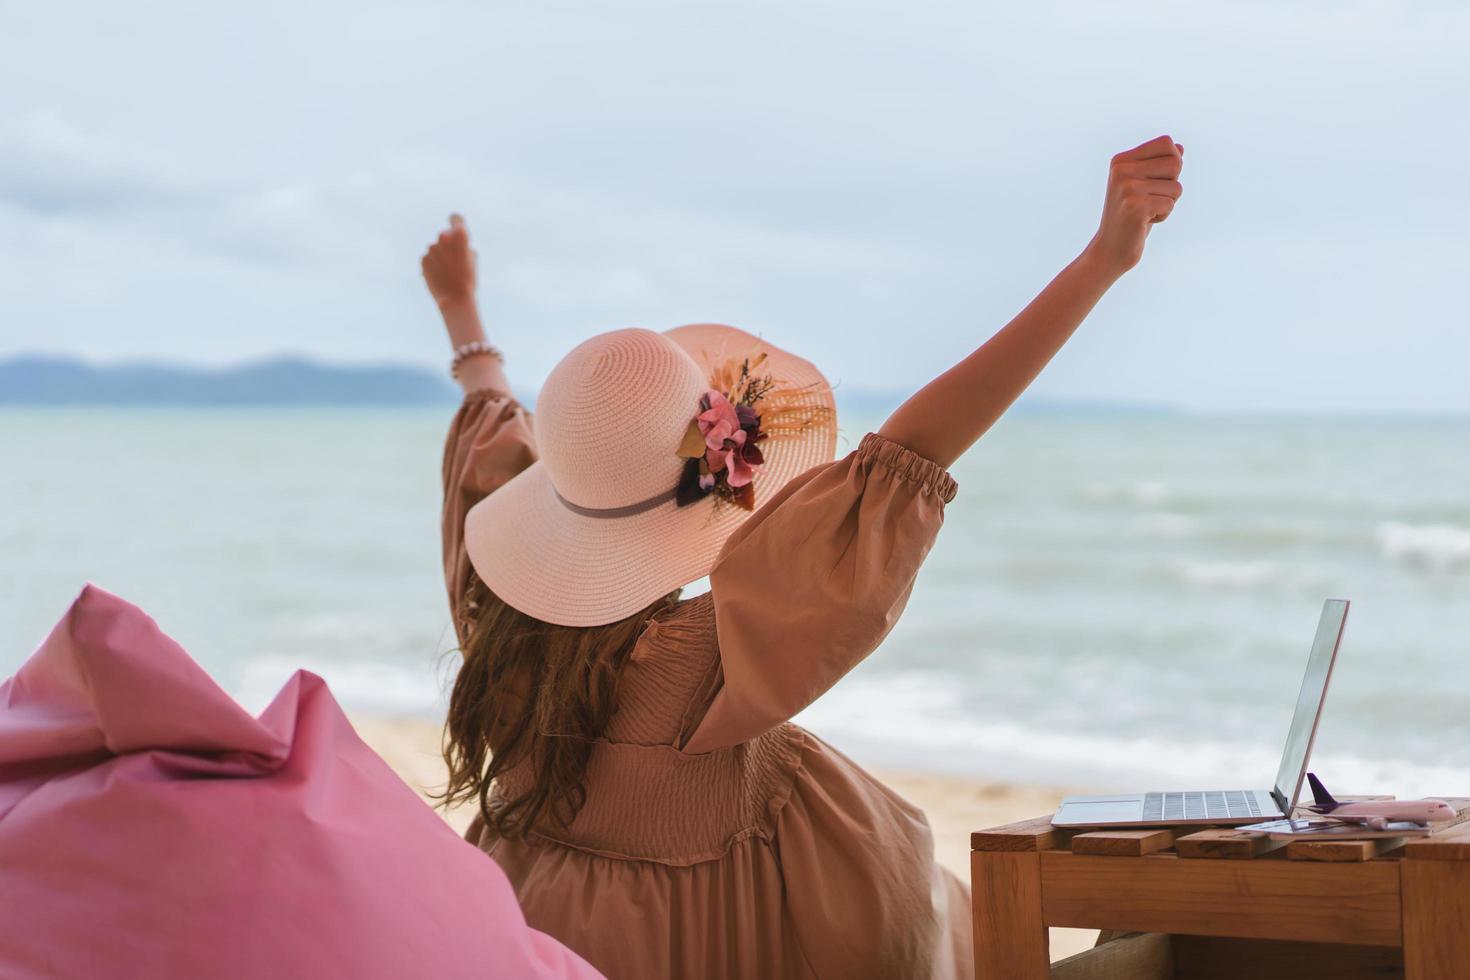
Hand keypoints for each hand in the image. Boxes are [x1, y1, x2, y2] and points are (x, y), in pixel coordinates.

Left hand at [421, 213, 476, 309]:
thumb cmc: (468, 279)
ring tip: (448, 273)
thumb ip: (463, 246)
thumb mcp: (472, 259)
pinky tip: (440, 277)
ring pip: (436, 249)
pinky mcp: (423, 259)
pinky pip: (428, 258)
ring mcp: (431, 248)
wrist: (455, 299)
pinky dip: (433, 265)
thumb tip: (455, 243)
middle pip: (445, 236)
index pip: (455, 218)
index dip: (456, 222)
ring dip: (441, 257)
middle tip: (455, 262)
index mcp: (460, 235)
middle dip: (449, 245)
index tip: (455, 228)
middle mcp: (443, 237)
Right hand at [1086, 135, 1183, 276]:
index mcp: (1121, 160)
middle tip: (1150, 199)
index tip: (1155, 182)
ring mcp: (1127, 187)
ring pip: (1176, 187)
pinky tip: (1143, 222)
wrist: (1110, 249)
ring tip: (1145, 212)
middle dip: (1171, 185)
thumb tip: (1179, 148)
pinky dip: (1163, 216)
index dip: (1172, 163)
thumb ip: (1159, 166)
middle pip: (1175, 162)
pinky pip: (1170, 204)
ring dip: (1167, 203)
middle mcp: (1122, 170)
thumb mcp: (1144, 186)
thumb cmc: (1131, 216)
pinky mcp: (1135, 206)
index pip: (1166, 143)